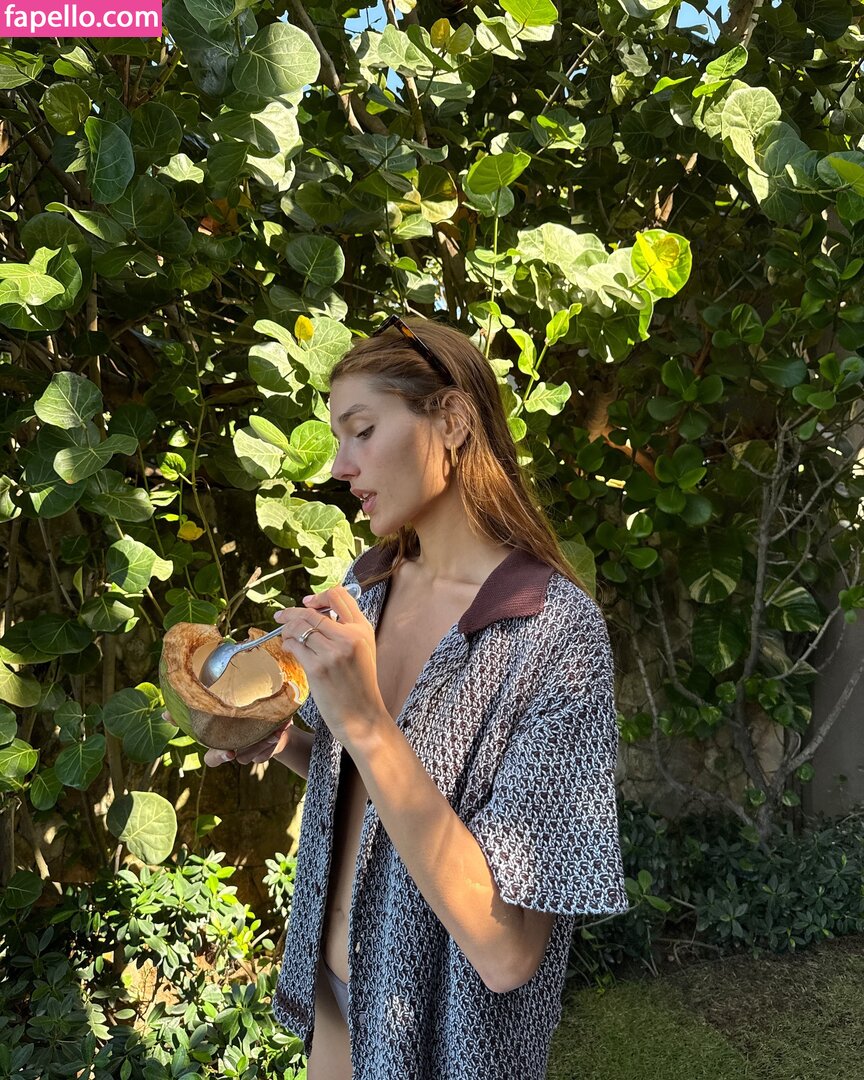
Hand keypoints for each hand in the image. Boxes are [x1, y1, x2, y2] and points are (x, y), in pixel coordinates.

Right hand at [161, 711, 292, 766]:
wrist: (264, 716)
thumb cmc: (234, 713)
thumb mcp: (214, 708)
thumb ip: (192, 711)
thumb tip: (162, 714)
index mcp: (220, 743)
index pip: (212, 759)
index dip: (219, 757)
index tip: (229, 751)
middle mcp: (236, 751)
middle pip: (240, 757)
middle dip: (250, 749)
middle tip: (263, 739)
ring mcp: (252, 752)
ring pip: (256, 754)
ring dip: (265, 742)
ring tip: (275, 729)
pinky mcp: (268, 750)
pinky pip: (271, 751)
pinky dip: (277, 741)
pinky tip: (282, 729)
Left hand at [273, 586, 389, 748]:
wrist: (362, 716)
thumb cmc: (359, 684)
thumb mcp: (363, 649)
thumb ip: (346, 629)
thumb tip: (317, 613)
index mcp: (362, 629)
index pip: (339, 595)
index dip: (319, 596)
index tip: (307, 603)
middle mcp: (349, 637)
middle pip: (312, 611)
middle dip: (292, 612)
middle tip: (282, 617)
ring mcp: (333, 652)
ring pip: (299, 626)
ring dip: (287, 628)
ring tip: (285, 635)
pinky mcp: (317, 668)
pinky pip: (294, 645)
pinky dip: (286, 643)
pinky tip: (288, 648)